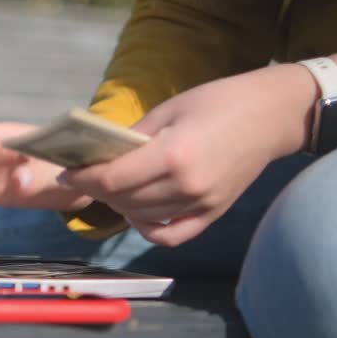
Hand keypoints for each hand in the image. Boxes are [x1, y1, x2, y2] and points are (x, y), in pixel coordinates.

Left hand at [59, 63, 316, 245]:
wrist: (271, 116)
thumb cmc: (218, 102)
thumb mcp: (169, 109)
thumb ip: (133, 136)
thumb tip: (100, 154)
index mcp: (173, 155)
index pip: (113, 179)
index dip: (82, 178)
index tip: (65, 172)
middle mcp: (186, 186)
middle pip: (124, 200)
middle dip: (96, 189)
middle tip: (84, 176)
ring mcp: (201, 204)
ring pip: (142, 218)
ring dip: (118, 205)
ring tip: (109, 187)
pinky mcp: (213, 214)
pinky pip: (170, 235)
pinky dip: (147, 228)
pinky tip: (137, 211)